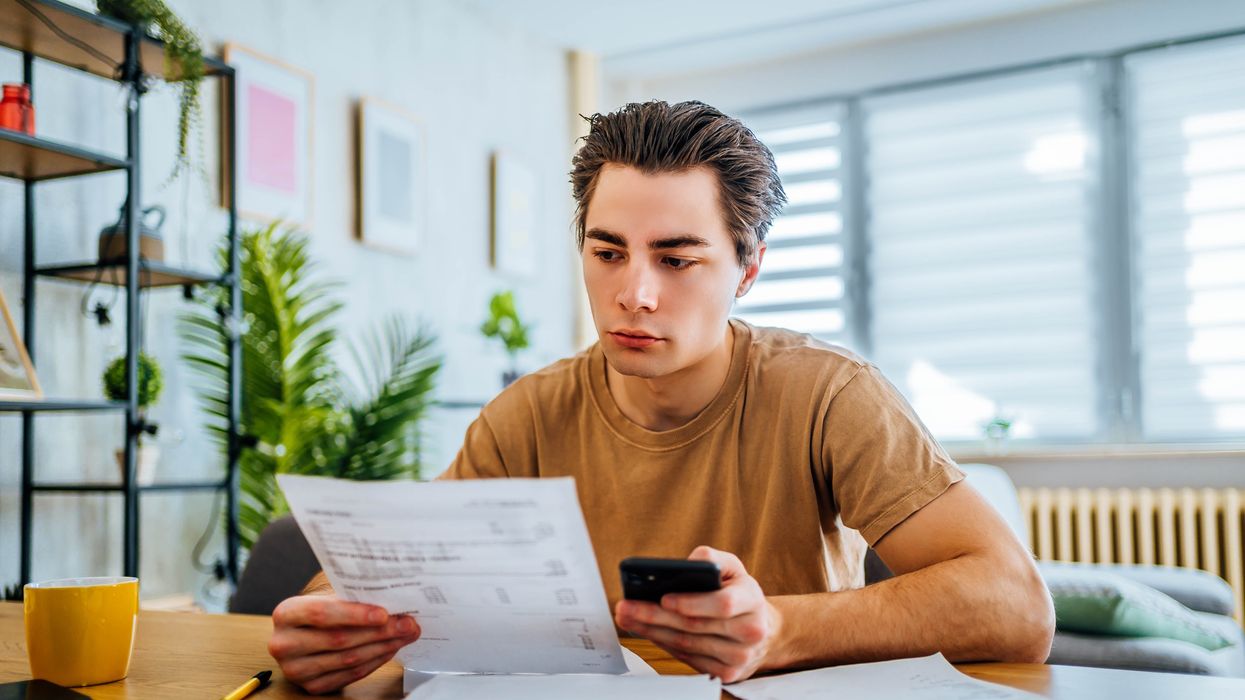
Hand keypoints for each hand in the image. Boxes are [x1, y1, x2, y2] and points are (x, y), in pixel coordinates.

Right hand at [268, 594, 420, 693]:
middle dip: (379, 631)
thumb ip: (353, 595)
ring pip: (347, 659)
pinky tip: (390, 648)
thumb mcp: (329, 594)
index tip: (384, 613)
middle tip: (407, 623)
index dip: (354, 614)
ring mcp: (296, 669)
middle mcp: (284, 644)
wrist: (306, 630)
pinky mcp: (312, 686)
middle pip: (338, 639)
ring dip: (382, 646)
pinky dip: (375, 661)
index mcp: (286, 614)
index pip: (320, 613)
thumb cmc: (323, 606)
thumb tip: (395, 597)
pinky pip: (350, 675)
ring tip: (406, 634)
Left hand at [614, 546, 782, 682]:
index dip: (691, 603)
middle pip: (695, 626)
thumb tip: (684, 565)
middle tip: (627, 607)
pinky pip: (688, 658)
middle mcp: (750, 631)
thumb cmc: (740, 593)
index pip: (722, 604)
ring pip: (687, 644)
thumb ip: (711, 559)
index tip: (663, 598)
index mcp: (752, 600)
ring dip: (652, 631)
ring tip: (628, 617)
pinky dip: (664, 644)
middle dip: (655, 616)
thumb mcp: (733, 568)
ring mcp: (739, 656)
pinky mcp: (727, 673)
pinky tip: (647, 632)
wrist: (762, 629)